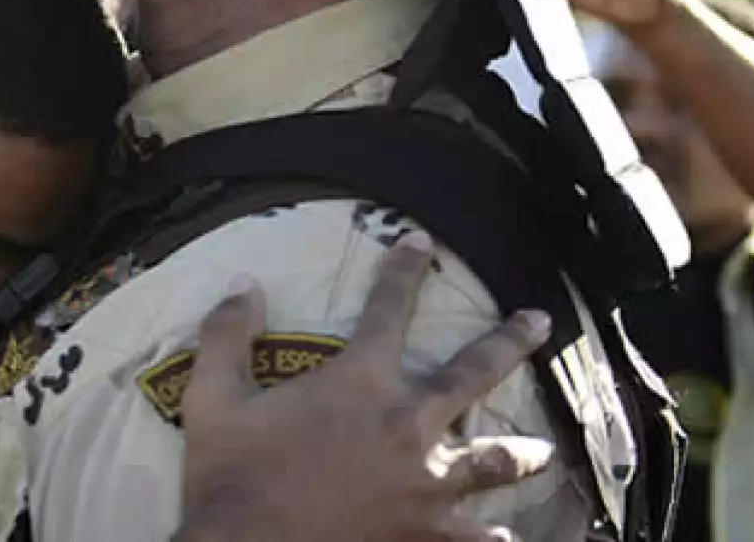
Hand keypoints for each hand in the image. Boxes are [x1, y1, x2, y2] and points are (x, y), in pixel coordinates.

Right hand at [177, 232, 552, 541]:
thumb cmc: (228, 476)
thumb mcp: (211, 395)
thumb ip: (228, 333)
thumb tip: (246, 281)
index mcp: (358, 381)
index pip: (389, 306)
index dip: (406, 268)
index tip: (423, 241)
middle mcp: (406, 424)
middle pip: (474, 372)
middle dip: (510, 341)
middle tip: (539, 322)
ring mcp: (425, 484)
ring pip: (494, 461)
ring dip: (520, 453)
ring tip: (542, 450)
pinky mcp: (425, 534)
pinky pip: (475, 538)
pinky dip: (493, 538)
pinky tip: (506, 540)